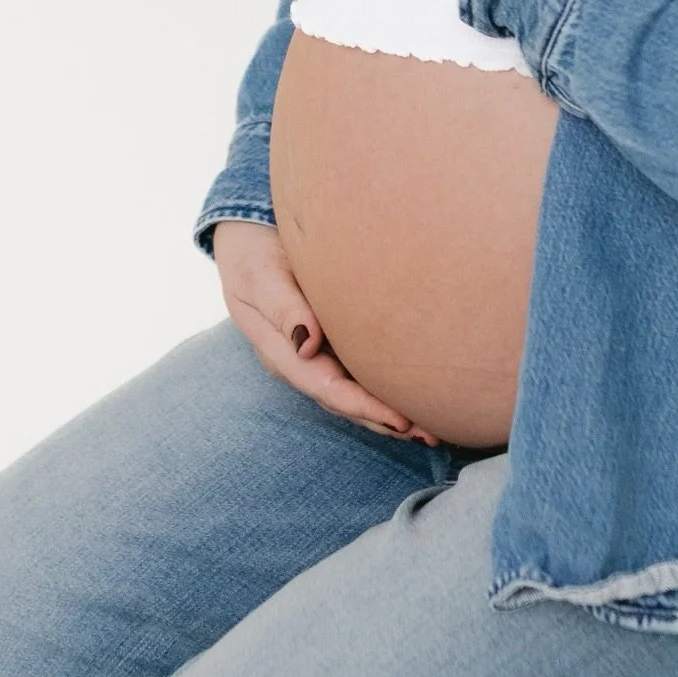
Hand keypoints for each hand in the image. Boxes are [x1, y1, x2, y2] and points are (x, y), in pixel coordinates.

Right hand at [211, 221, 440, 445]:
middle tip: (431, 436)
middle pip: (347, 401)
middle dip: (386, 422)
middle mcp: (302, 363)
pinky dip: (386, 389)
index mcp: (283, 354)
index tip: (401, 420)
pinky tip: (414, 396)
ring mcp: (317, 356)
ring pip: (356, 392)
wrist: (245, 240)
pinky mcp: (331, 343)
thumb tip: (306, 345)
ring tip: (432, 430)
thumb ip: (283, 308)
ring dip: (391, 414)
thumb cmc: (254, 256)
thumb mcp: (261, 277)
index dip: (365, 408)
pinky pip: (360, 373)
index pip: (328, 389)